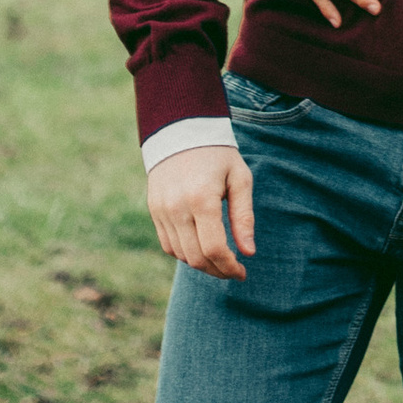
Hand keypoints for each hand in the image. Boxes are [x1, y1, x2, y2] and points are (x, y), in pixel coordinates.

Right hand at [147, 142, 257, 281]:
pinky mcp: (154, 210)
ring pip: (180, 255)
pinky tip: (201, 249)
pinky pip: (168, 244)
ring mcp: (161, 210)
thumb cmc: (218, 154)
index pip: (214, 249)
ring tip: (220, 261)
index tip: (242, 272)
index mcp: (202, 199)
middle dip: (217, 271)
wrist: (181, 130)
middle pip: (196, 258)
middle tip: (233, 271)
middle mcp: (177, 208)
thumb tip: (249, 253)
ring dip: (202, 264)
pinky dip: (185, 253)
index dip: (229, 267)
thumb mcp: (239, 179)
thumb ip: (243, 217)